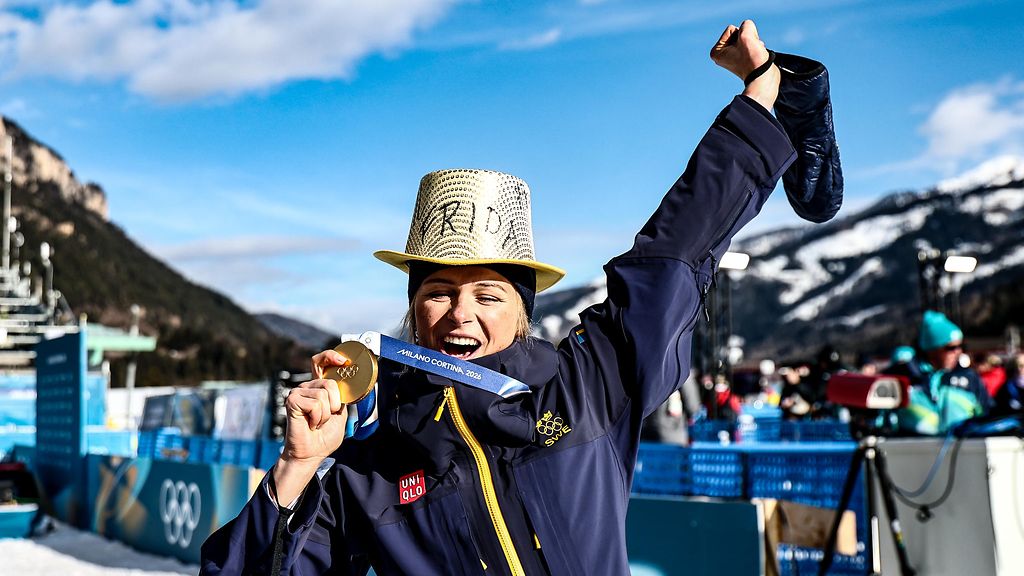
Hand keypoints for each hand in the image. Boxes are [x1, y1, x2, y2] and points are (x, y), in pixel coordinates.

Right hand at [272, 348, 350, 504]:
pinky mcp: (292, 401)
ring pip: (323, 395)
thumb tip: (349, 387)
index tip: (343, 361)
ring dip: (325, 414)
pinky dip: (317, 417)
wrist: (312, 453)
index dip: (331, 356)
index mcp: (318, 387)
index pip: (320, 362)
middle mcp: (307, 386)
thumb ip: (342, 398)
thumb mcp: (341, 414)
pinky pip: (315, 404)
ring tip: (317, 422)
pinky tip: (310, 424)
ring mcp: (298, 393)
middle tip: (326, 417)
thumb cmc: (324, 436)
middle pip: (330, 382)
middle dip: (334, 404)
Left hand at [710, 19, 779, 110]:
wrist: (763, 77)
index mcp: (716, 51)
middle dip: (748, 39)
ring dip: (753, 42)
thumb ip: (746, 25)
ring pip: (746, 37)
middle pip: (738, 33)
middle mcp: (722, 54)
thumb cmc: (752, 59)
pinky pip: (751, 44)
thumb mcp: (746, 35)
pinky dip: (756, 47)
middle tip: (750, 52)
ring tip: (754, 54)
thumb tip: (750, 29)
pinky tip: (757, 56)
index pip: (732, 29)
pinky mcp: (743, 58)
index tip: (744, 49)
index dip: (741, 36)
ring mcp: (733, 57)